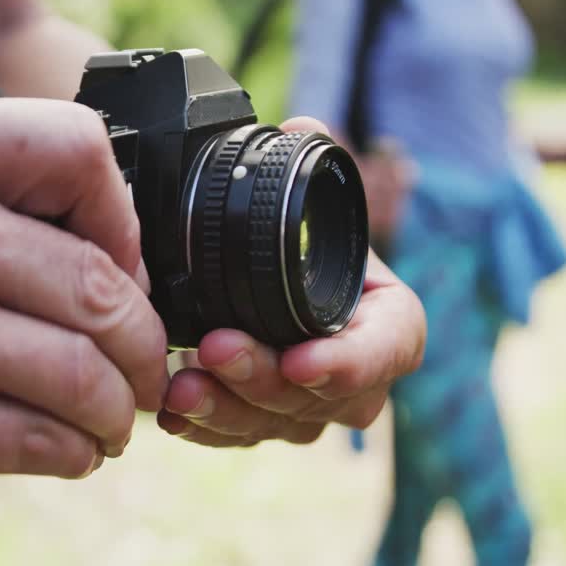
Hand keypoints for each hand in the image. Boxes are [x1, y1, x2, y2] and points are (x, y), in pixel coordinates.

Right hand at [0, 98, 168, 555]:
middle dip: (140, 340)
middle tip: (136, 368)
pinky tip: (61, 451)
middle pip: (104, 281)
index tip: (116, 266)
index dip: (120, 217)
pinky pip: (45, 439)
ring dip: (114, 406)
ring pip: (89, 369)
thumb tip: (74, 239)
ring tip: (104, 420)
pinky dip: (71, 452)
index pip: (77, 148)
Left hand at [155, 118, 424, 447]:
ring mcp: (312, 403)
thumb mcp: (305, 194)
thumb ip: (307, 162)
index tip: (300, 360)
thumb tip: (302, 129)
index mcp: (386, 315)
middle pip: (326, 397)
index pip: (393, 347)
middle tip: (213, 350)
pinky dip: (206, 425)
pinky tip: (172, 413)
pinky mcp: (266, 421)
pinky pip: (242, 435)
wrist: (254, 267)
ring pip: (279, 424)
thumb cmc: (293, 233)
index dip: (351, 362)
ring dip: (228, 409)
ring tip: (179, 385)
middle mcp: (357, 369)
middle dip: (266, 381)